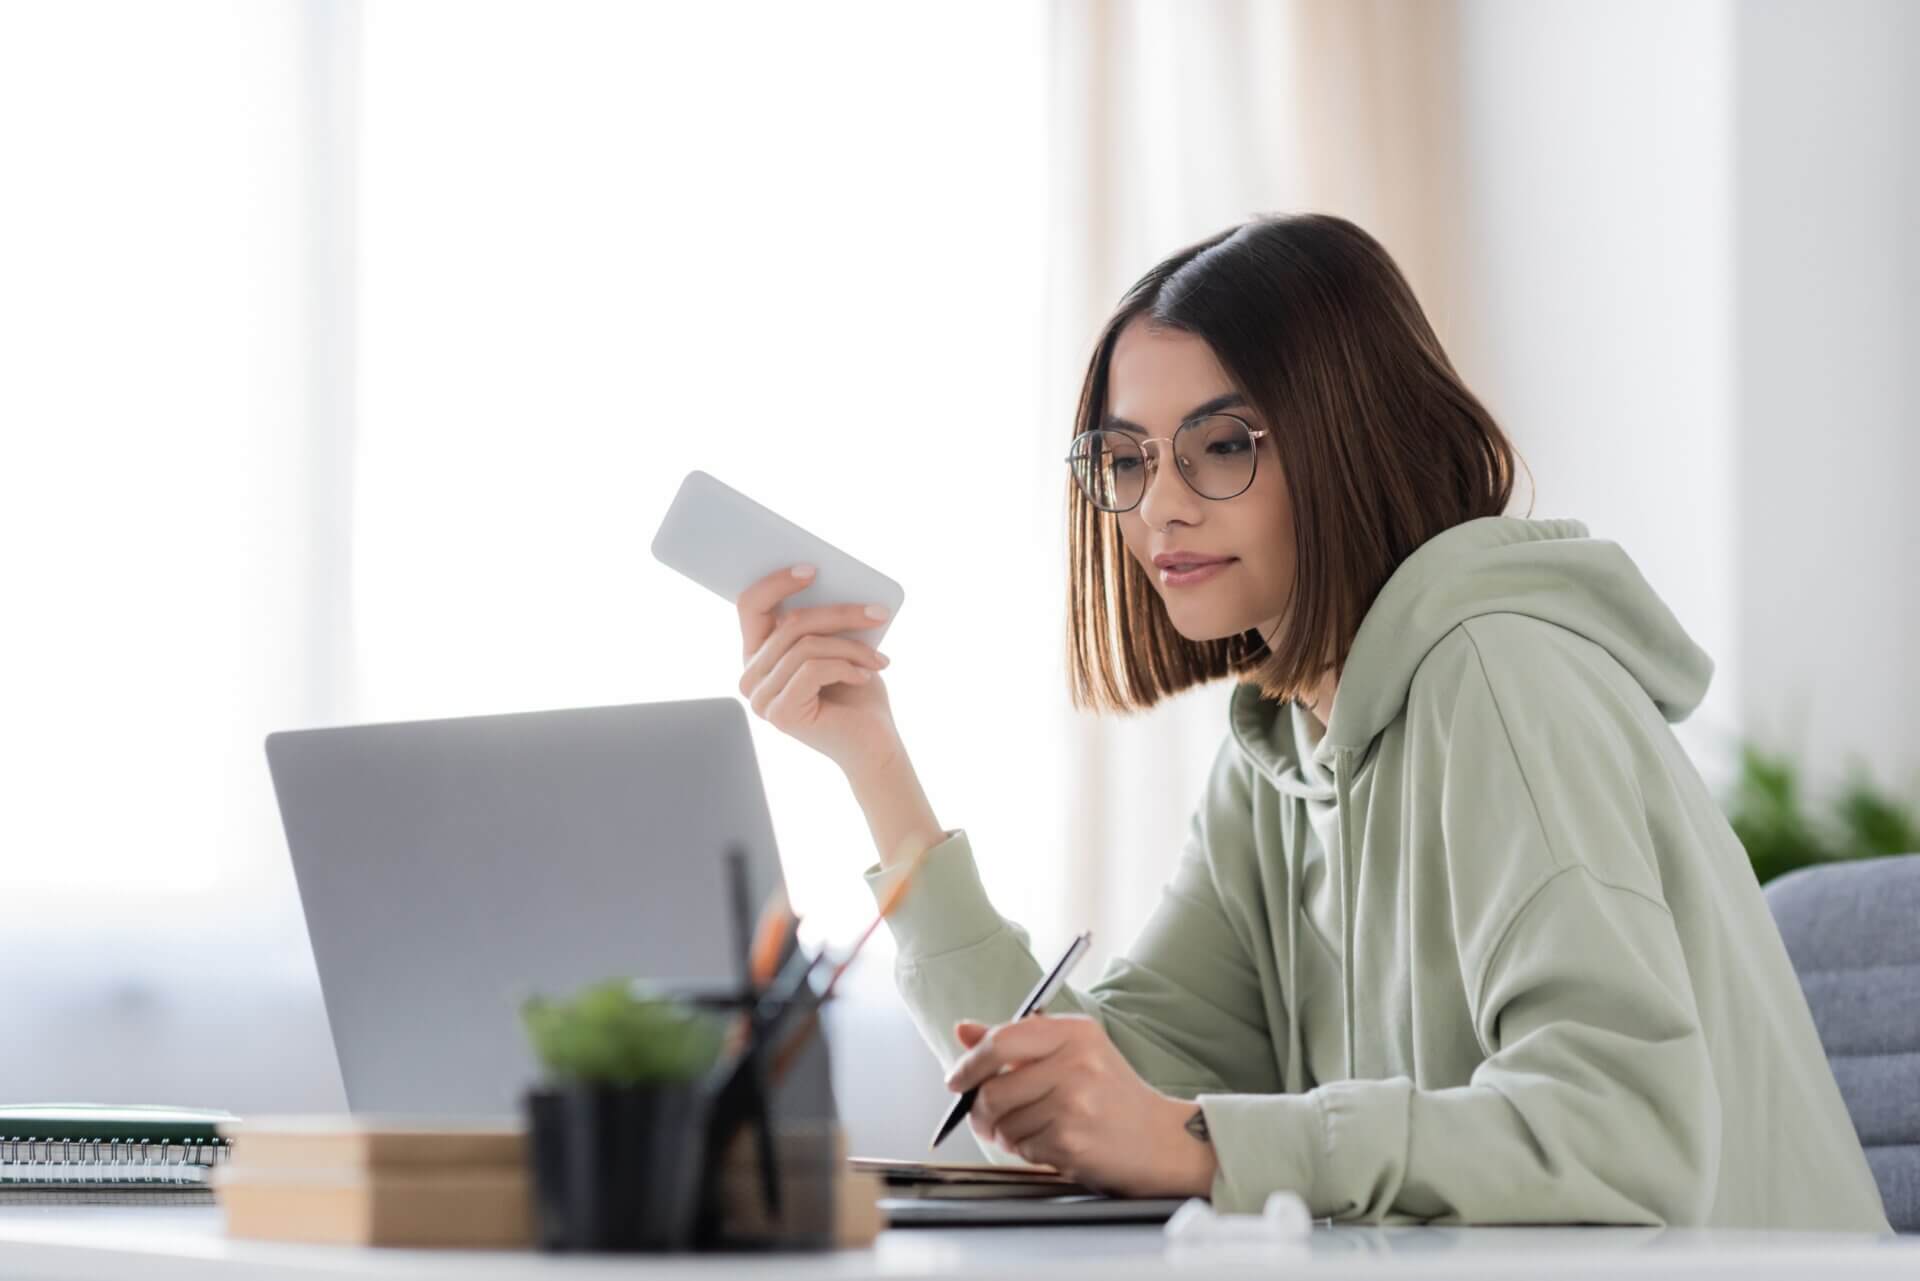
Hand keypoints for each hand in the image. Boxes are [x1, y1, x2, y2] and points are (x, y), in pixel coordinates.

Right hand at [735, 565, 899, 779]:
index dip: (776, 582)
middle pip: (789, 623)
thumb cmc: (857, 693)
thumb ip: (822, 621)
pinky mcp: (780, 713)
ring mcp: (761, 698)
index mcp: (758, 654)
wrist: (874, 746)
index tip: (812, 569)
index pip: (750, 605)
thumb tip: (827, 577)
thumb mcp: (838, 645)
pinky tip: (868, 675)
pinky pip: (813, 668)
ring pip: (805, 645)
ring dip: (851, 646)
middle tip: (879, 613)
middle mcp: (750, 676)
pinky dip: (847, 666)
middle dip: (841, 614)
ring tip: (879, 659)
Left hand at [946, 1014, 1217, 1197]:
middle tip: (989, 1118)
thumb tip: (964, 1031)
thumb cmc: (1113, 1095)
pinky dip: (1028, 1151)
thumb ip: (1015, 1042)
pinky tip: (1054, 1143)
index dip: (970, 1064)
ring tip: (1036, 1130)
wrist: (1162, 1140)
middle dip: (982, 1111)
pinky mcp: (1072, 1139)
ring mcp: (1074, 1102)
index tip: (958, 1080)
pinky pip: (1022, 1149)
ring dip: (1007, 1134)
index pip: (1001, 1040)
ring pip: (1004, 1123)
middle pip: (993, 1089)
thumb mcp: (1072, 1053)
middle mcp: (1076, 1061)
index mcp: (1074, 1031)